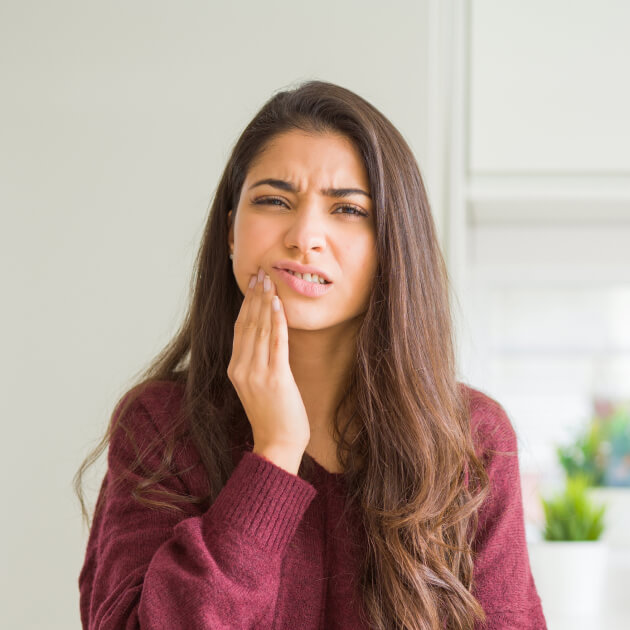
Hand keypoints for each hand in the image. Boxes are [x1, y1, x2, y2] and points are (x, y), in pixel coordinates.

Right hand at [227, 267, 309, 472]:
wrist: (277, 444)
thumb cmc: (272, 416)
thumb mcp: (257, 387)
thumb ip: (256, 363)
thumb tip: (265, 339)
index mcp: (235, 369)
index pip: (240, 329)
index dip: (246, 304)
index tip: (253, 284)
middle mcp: (241, 368)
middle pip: (247, 324)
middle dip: (255, 296)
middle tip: (261, 273)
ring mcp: (256, 373)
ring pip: (260, 328)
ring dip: (266, 302)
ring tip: (270, 281)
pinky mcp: (275, 377)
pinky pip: (275, 342)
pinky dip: (276, 320)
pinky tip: (278, 304)